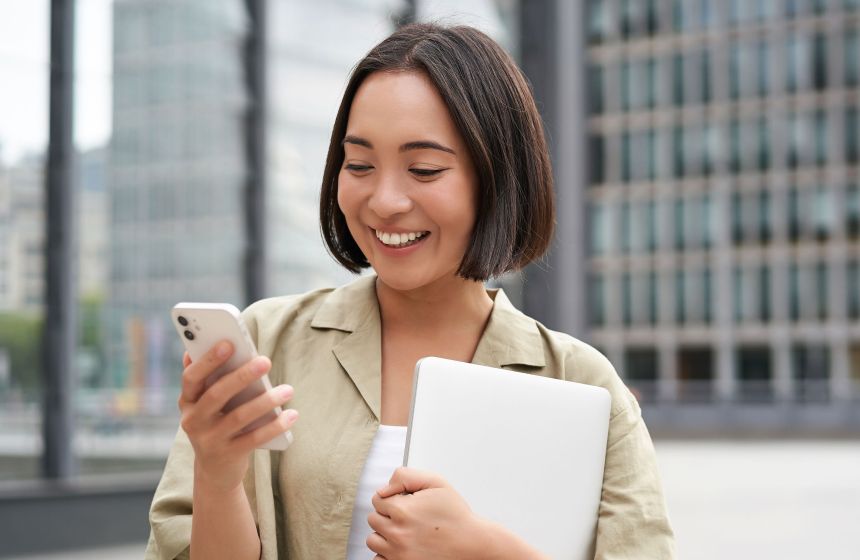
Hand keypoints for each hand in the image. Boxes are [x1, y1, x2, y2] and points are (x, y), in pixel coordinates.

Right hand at [177, 342, 297, 492]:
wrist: (215, 471)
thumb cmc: (215, 424)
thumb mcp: (205, 404)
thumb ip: (207, 379)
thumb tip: (197, 348)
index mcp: (187, 402)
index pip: (191, 378)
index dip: (208, 360)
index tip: (229, 342)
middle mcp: (193, 421)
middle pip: (216, 395)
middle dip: (242, 376)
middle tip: (266, 361)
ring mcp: (210, 440)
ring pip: (239, 417)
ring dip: (265, 401)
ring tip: (288, 389)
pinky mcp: (229, 455)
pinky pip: (254, 438)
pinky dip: (275, 426)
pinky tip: (291, 414)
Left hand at [366, 467, 486, 559]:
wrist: (471, 544)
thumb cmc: (456, 515)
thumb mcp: (436, 483)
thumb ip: (405, 477)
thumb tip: (384, 488)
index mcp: (403, 511)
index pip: (377, 499)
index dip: (392, 497)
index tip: (404, 501)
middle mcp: (397, 534)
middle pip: (373, 519)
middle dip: (387, 514)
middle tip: (407, 516)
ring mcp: (398, 554)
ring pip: (373, 540)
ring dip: (384, 534)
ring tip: (403, 530)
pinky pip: (378, 559)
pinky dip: (386, 553)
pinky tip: (400, 546)